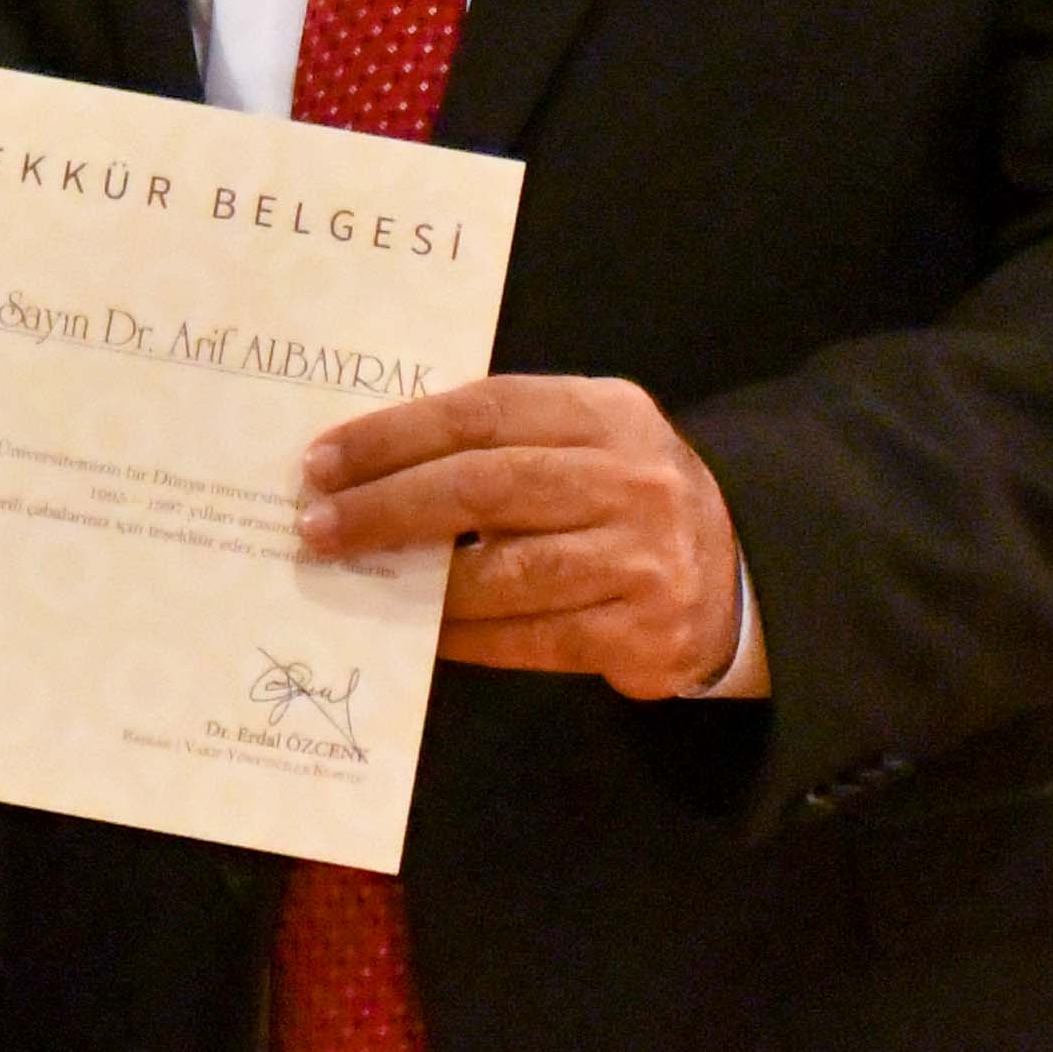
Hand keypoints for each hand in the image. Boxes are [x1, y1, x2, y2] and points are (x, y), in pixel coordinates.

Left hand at [301, 372, 748, 692]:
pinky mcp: (641, 633)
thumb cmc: (622, 494)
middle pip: (485, 487)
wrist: (735, 569)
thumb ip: (500, 439)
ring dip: (415, 580)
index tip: (323, 462)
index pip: (483, 411)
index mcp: (605, 412)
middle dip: (386, 507)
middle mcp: (629, 480)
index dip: (394, 435)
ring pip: (504, 573)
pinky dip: (465, 636)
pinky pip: (531, 639)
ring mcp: (641, 560)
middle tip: (316, 524)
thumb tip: (369, 466)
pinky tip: (418, 629)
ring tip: (351, 576)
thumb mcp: (583, 437)